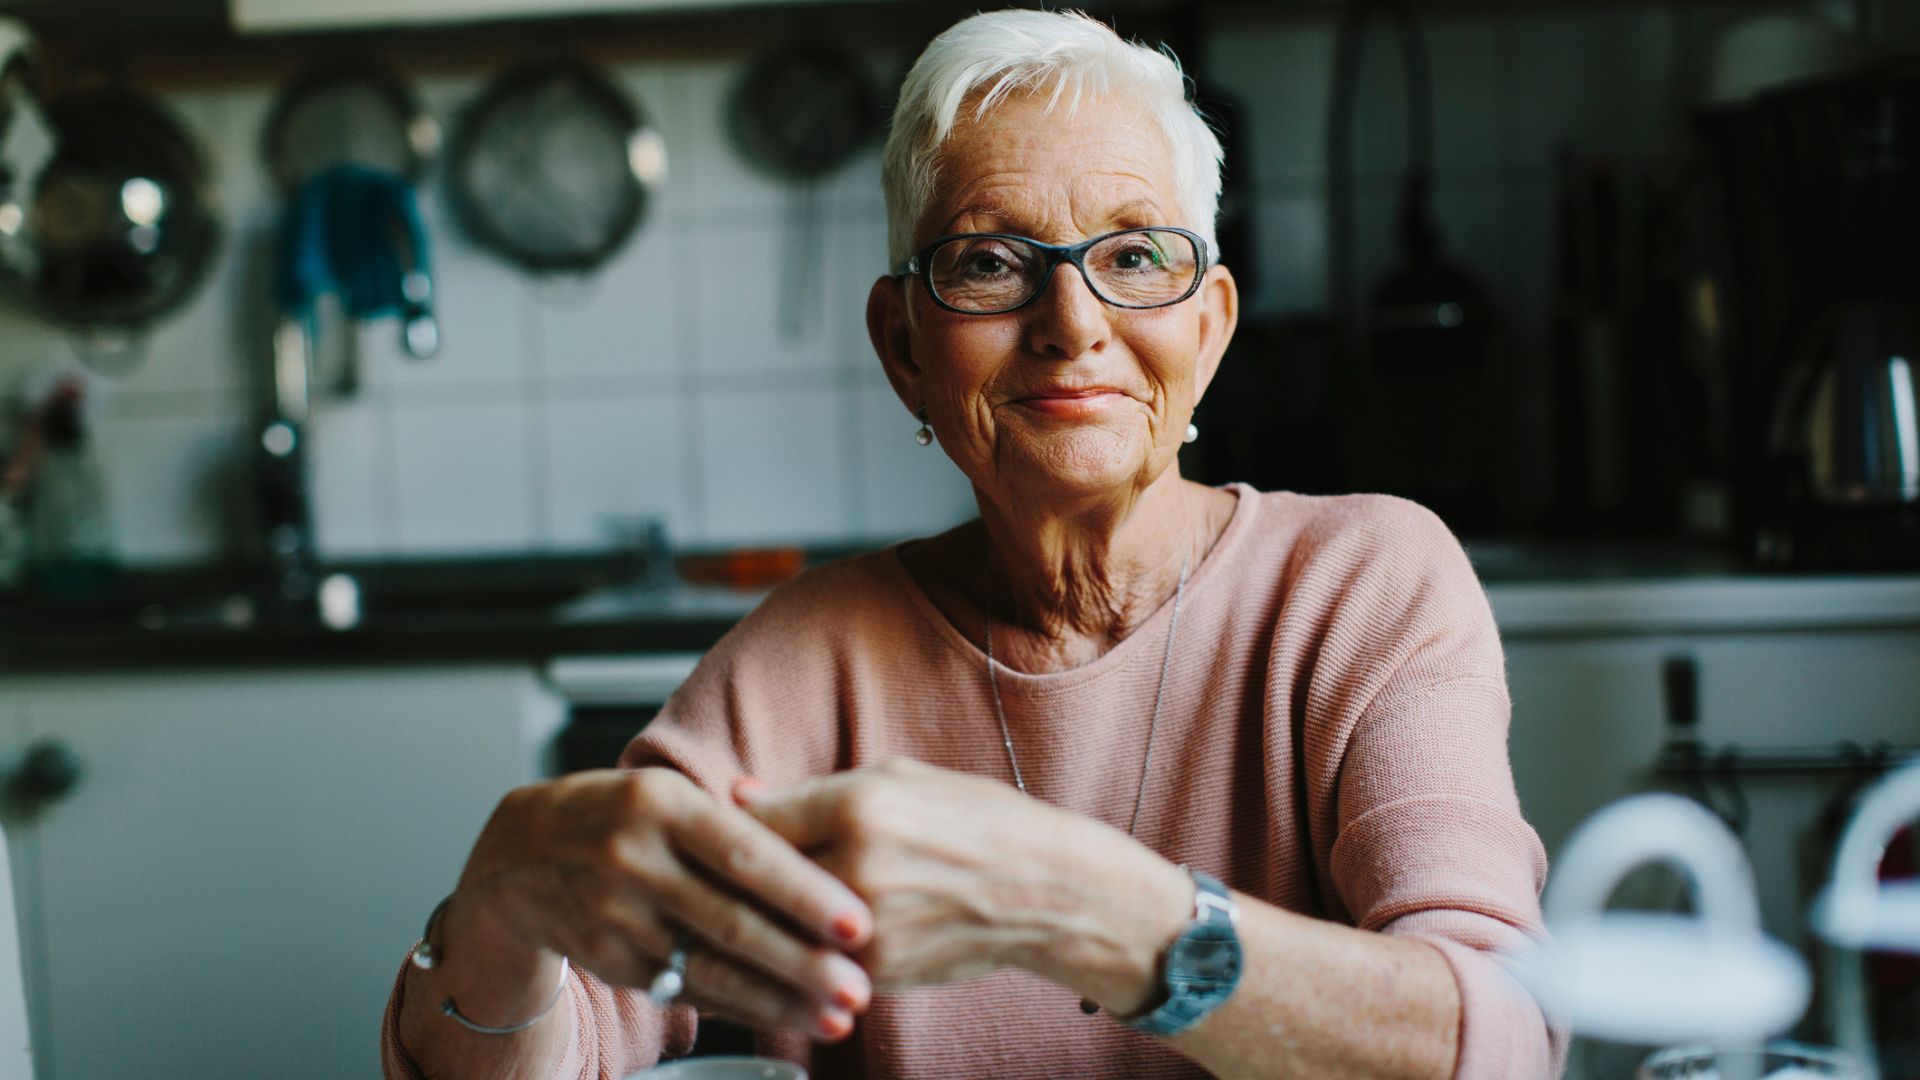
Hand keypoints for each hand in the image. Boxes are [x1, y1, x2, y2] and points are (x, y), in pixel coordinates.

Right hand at [456, 767, 875, 1039]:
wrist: (516, 857)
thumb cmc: (621, 816)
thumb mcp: (669, 795)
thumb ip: (739, 823)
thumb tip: (827, 858)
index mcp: (661, 804)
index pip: (745, 853)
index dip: (805, 892)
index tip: (858, 923)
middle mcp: (634, 859)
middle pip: (731, 921)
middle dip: (801, 962)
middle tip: (859, 989)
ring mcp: (616, 915)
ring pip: (710, 967)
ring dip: (779, 999)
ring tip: (835, 1017)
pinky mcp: (610, 959)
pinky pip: (685, 988)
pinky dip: (738, 1006)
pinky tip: (783, 1015)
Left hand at [735, 759, 1188, 1008]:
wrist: (1047, 891)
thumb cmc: (976, 821)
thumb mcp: (901, 778)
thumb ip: (812, 791)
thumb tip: (738, 794)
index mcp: (860, 803)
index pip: (754, 821)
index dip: (724, 829)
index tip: (702, 832)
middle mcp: (858, 866)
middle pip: (753, 882)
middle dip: (726, 882)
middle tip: (695, 879)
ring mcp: (867, 927)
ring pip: (778, 930)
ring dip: (752, 924)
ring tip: (727, 914)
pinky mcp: (877, 973)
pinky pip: (813, 963)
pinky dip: (795, 954)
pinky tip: (784, 943)